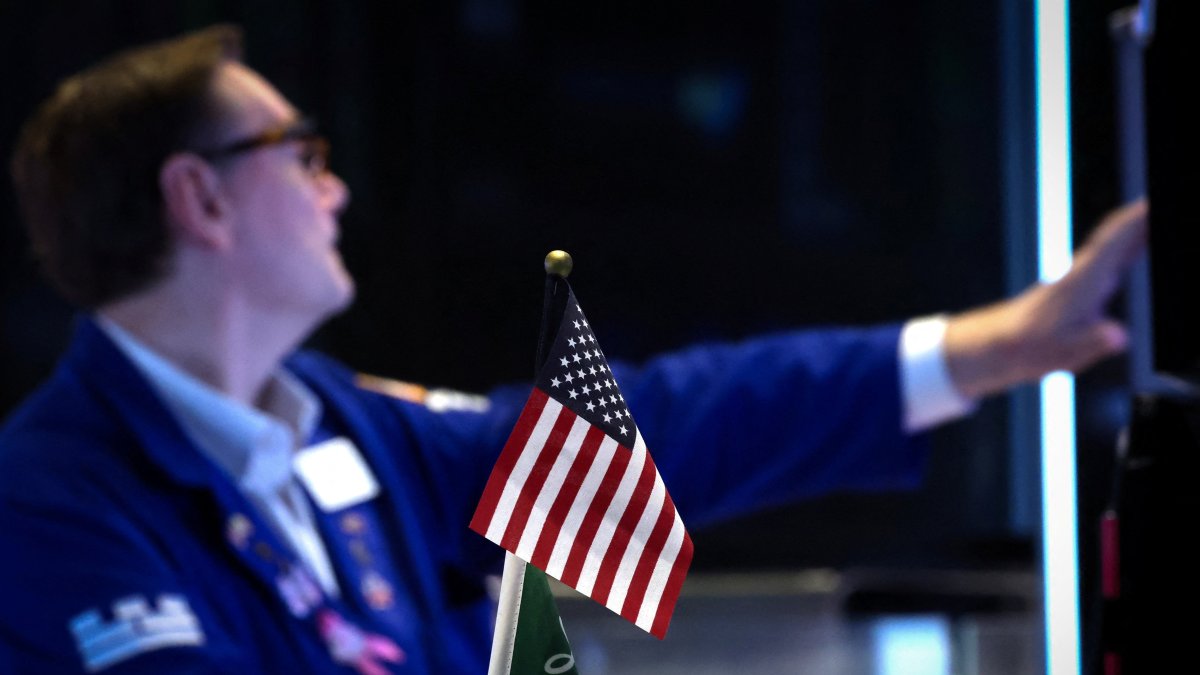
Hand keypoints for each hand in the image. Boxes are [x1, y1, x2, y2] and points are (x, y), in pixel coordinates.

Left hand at [943, 198, 1147, 398]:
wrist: (1002, 343)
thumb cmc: (1031, 345)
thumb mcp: (1068, 350)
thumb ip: (1096, 341)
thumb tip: (1119, 336)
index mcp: (1083, 281)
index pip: (1112, 241)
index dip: (1134, 221)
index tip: (1149, 203)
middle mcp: (1082, 273)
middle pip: (1117, 237)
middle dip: (1141, 220)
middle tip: (1161, 206)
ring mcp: (1081, 279)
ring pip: (1114, 246)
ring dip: (1137, 231)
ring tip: (1156, 220)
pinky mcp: (1080, 288)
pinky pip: (1109, 260)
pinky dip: (1128, 249)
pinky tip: (1137, 249)